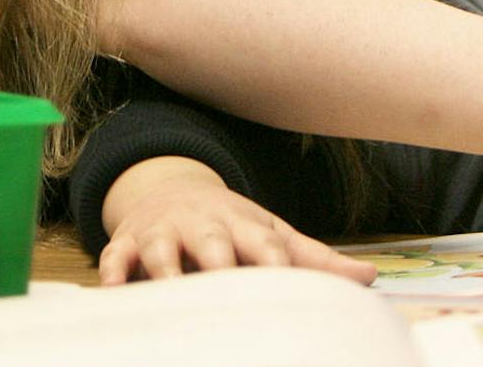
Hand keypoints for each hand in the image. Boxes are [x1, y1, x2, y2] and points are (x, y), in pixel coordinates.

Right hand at [97, 156, 374, 286]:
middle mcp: (204, 226)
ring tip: (170, 292)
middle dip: (217, 262)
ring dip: (165, 267)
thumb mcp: (271, 234)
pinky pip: (117, 255)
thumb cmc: (232, 226)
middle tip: (226, 290)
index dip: (274, 264)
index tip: (285, 288)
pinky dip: (114, 271)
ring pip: (162, 248)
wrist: (173, 190)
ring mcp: (164, 231)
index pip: (264, 245)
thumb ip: (315, 260)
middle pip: (212, 243)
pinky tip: (113, 291)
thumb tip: (369, 278)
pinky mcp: (129, 242)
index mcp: (245, 226)